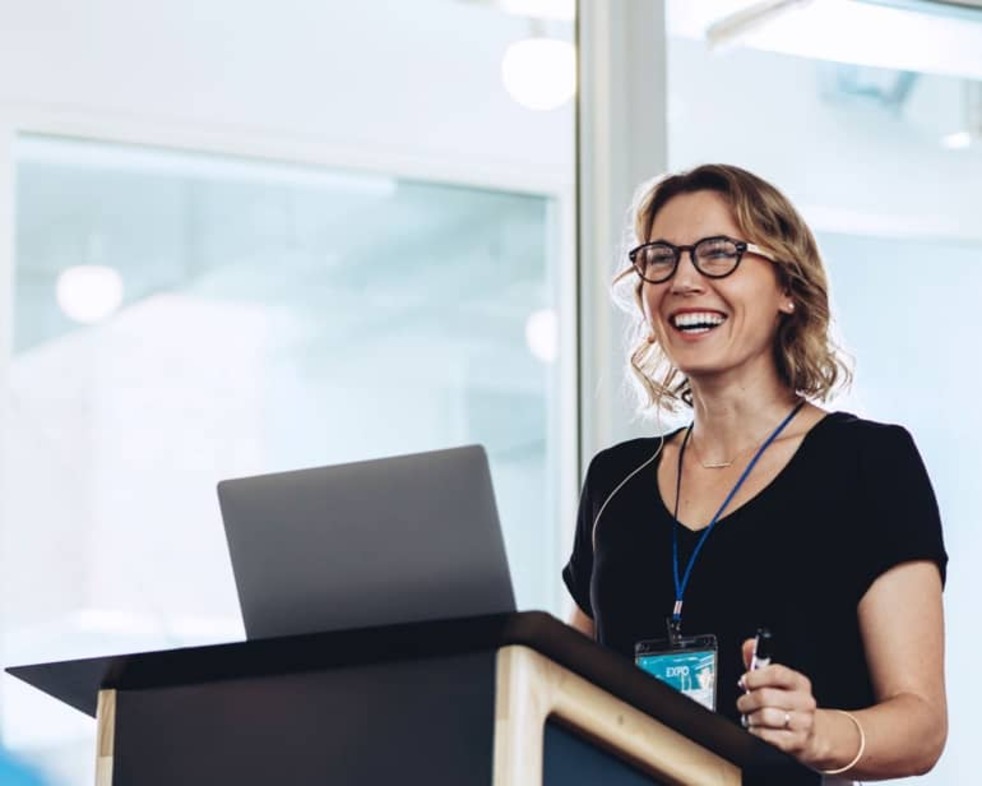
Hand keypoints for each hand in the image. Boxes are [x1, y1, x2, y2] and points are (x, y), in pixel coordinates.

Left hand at [736, 638, 819, 763]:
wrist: (810, 734)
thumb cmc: (787, 704)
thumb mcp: (776, 683)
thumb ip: (758, 663)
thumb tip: (748, 644)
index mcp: (799, 683)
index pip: (777, 673)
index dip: (755, 676)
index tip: (744, 681)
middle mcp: (804, 701)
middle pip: (765, 696)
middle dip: (746, 700)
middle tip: (743, 703)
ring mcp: (803, 722)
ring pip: (765, 716)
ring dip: (750, 717)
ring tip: (750, 716)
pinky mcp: (796, 741)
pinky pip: (766, 735)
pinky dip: (756, 731)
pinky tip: (758, 728)